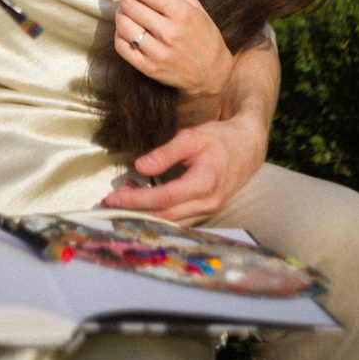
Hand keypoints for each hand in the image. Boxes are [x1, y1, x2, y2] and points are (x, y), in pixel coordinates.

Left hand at [101, 112, 267, 225]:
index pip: (164, 198)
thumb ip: (166, 153)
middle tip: (109, 202)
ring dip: (145, 214)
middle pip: (164, 216)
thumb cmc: (220, 139)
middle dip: (134, 212)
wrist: (249, 148)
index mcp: (204, 183)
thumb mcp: (192, 137)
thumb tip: (140, 166)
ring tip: (124, 196)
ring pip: (171, 222)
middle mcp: (207, 203)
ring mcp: (208, 211)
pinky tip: (143, 200)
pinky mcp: (205, 211)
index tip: (113, 197)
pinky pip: (178, 219)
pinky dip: (158, 213)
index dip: (136, 200)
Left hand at [114, 0, 232, 108]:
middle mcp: (169, 34)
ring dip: (121, 12)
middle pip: (130, 5)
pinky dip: (119, 33)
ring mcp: (158, 53)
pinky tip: (129, 28)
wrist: (212, 74)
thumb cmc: (203, 33)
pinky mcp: (149, 69)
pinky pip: (121, 46)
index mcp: (182, 14)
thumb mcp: (191, 3)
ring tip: (130, 9)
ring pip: (122, 24)